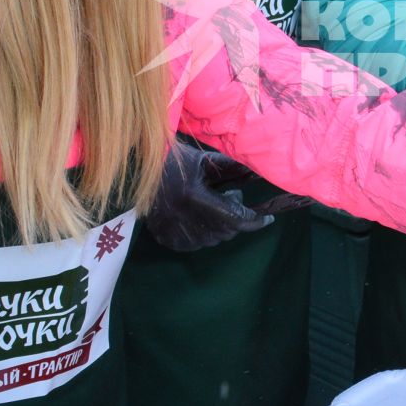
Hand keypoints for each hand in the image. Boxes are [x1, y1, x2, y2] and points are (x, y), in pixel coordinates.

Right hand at [148, 143, 274, 251]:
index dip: (256, 220)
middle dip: (236, 218)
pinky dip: (204, 234)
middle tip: (230, 197)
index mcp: (195, 196)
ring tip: (212, 205)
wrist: (137, 171)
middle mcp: (183, 219)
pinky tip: (198, 217)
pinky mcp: (165, 239)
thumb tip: (257, 176)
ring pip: (212, 240)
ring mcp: (172, 232)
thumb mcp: (206, 161)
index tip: (268, 217)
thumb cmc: (174, 161)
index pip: (236, 218)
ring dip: (220, 226)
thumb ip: (233, 170)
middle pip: (226, 231)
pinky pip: (195, 245)